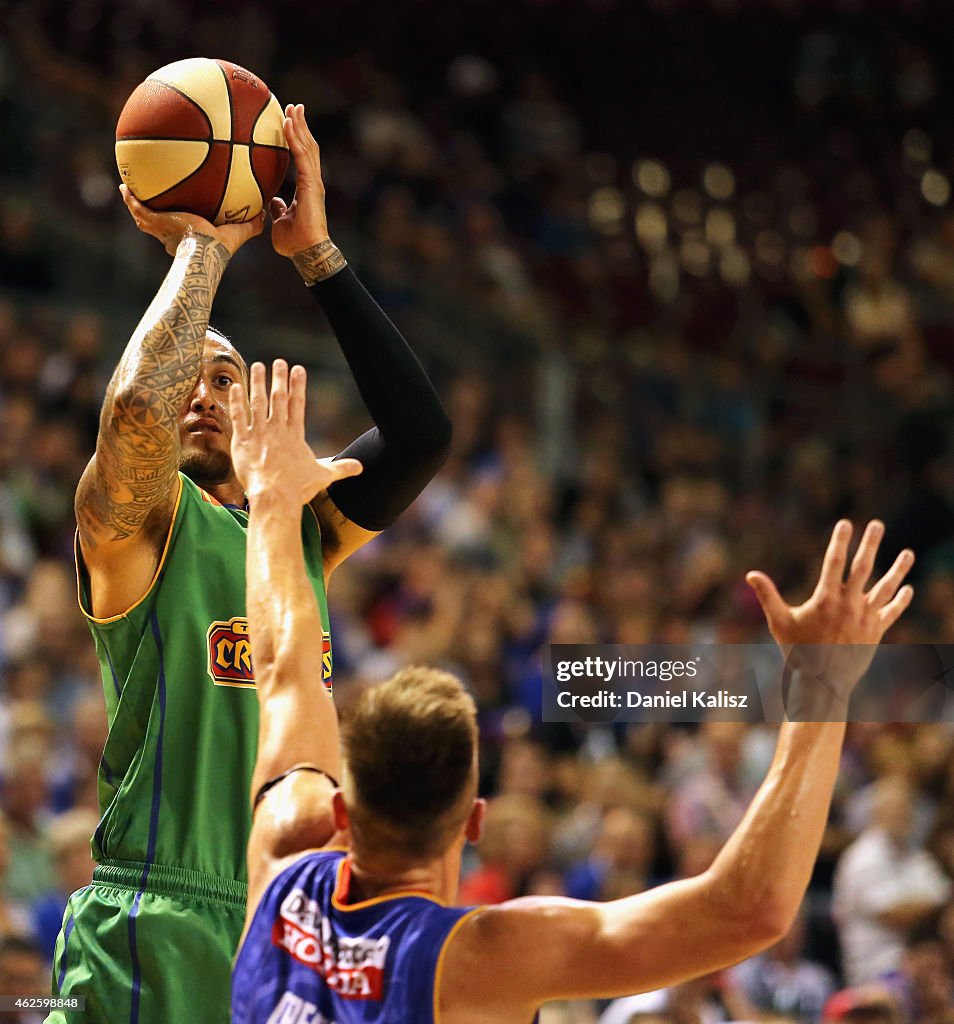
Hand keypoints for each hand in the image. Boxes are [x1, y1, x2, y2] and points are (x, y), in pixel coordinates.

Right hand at [119, 184, 264, 256]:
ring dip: (137, 204)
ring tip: (129, 189)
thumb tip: (265, 212)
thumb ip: (252, 223)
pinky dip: (130, 198)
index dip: (182, 220)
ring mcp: (161, 229)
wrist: (204, 250)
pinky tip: (124, 186)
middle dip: (157, 212)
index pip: (185, 227)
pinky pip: (138, 208)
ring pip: (145, 215)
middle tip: (153, 198)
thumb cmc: (220, 247)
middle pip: (161, 222)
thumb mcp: (239, 233)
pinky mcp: (154, 222)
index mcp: (191, 237)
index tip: (183, 212)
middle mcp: (173, 235)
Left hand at [229, 359, 361, 506]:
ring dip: (258, 383)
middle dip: (279, 378)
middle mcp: (277, 430)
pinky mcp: (242, 442)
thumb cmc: (298, 488)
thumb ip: (341, 468)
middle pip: (279, 398)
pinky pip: (239, 417)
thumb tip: (360, 467)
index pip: (298, 404)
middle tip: (279, 361)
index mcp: (295, 435)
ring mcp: (259, 434)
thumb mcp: (324, 476)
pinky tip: (235, 387)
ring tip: (257, 366)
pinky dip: (236, 402)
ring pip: (258, 403)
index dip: (298, 385)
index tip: (298, 369)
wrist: (274, 496)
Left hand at [269, 104, 330, 257]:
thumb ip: (276, 208)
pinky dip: (294, 138)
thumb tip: (270, 202)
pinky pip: (301, 156)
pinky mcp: (311, 184)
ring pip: (308, 146)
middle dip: (302, 125)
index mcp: (307, 187)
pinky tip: (287, 123)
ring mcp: (314, 181)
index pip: (303, 157)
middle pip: (309, 146)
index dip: (298, 139)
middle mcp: (313, 181)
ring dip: (300, 126)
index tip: (291, 122)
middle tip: (295, 107)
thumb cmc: (295, 242)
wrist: (307, 251)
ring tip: (294, 108)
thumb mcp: (279, 220)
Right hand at [746, 520, 914, 705]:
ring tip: (908, 553)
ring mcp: (865, 618)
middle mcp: (849, 605)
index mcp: (826, 599)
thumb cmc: (797, 651)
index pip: (834, 562)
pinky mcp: (876, 631)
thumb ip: (767, 595)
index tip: (845, 524)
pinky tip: (907, 588)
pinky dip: (901, 600)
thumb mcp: (779, 622)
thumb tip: (750, 574)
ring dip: (898, 569)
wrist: (822, 682)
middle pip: (863, 568)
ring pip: (885, 588)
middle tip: (877, 524)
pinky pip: (892, 612)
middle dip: (870, 544)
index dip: (840, 541)